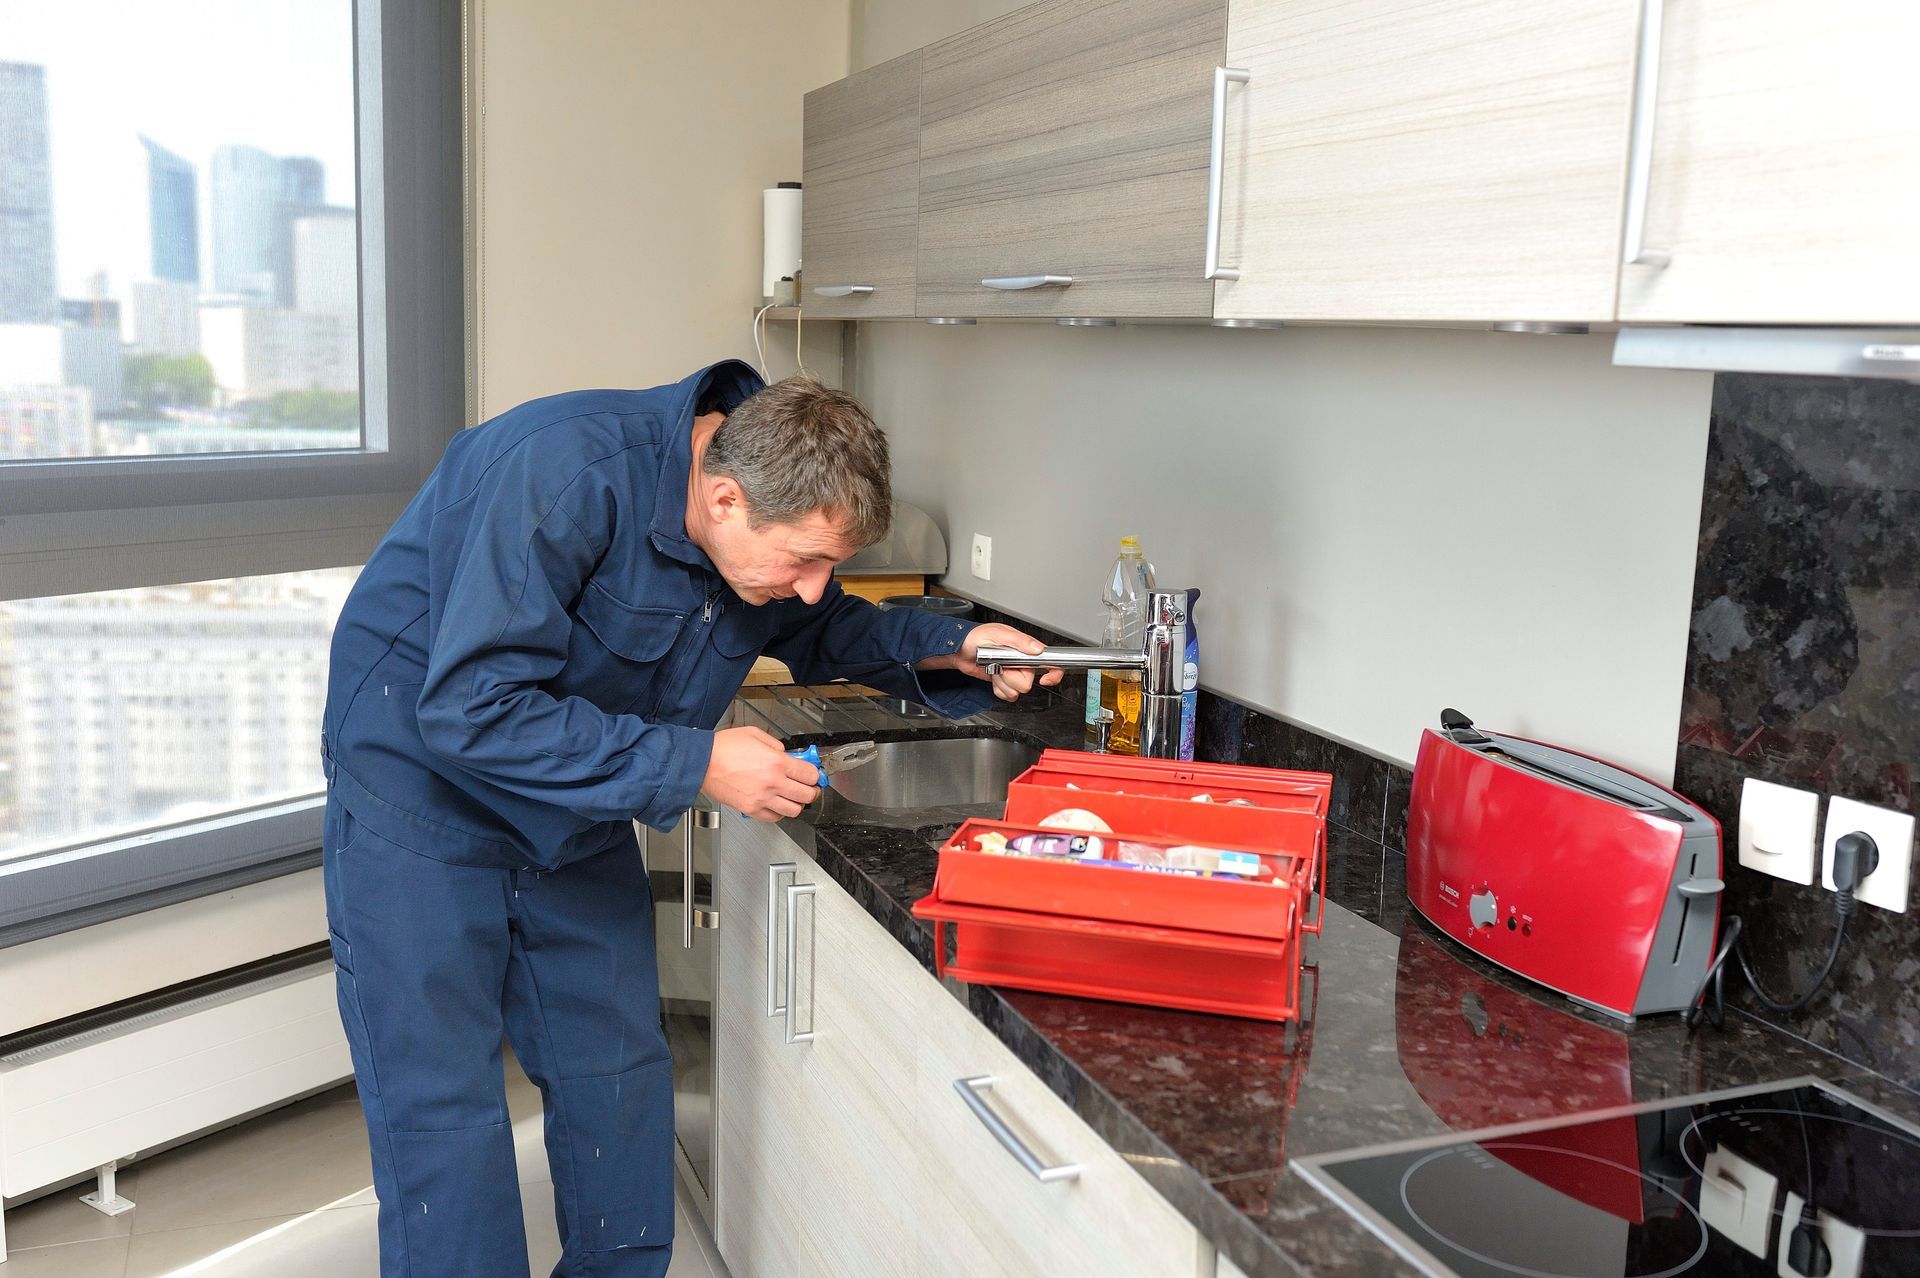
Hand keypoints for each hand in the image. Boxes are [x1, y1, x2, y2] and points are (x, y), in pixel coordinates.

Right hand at [700, 726, 821, 821]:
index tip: (815, 774)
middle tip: (811, 787)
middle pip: (807, 795)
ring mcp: (762, 798)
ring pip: (794, 810)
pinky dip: (780, 813)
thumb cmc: (723, 747)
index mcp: (777, 762)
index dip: (815, 774)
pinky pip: (775, 818)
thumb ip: (776, 744)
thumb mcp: (755, 734)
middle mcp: (773, 782)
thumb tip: (786, 754)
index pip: (810, 774)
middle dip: (813, 790)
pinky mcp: (751, 809)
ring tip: (795, 797)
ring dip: (798, 804)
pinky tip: (777, 804)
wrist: (702, 763)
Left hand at [918, 623, 1064, 702]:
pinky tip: (992, 677)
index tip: (1045, 679)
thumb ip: (1019, 641)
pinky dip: (998, 689)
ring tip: (994, 669)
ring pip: (1017, 691)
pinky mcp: (1003, 682)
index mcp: (1026, 649)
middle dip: (1011, 677)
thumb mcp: (998, 634)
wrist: (959, 650)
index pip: (1050, 661)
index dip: (1053, 673)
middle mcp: (1022, 662)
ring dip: (1002, 683)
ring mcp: (1013, 673)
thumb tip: (1037, 648)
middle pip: (1028, 683)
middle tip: (1000, 666)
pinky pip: (1007, 695)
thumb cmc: (976, 637)